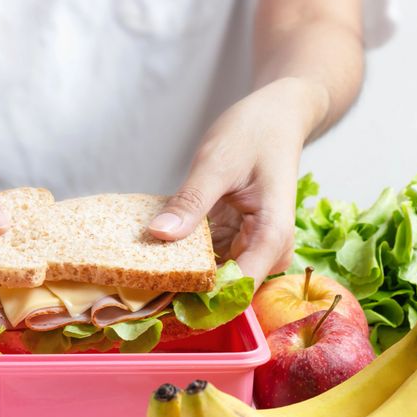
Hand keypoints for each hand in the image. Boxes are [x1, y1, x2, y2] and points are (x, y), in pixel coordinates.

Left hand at [148, 78, 327, 285]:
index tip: (157, 295)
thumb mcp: (216, 164)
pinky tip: (158, 246)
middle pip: (225, 288)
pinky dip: (185, 254)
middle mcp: (267, 249)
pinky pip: (209, 257)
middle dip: (183, 286)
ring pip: (214, 276)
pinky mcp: (238, 239)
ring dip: (180, 271)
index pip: (238, 288)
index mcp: (272, 235)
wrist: (277, 117)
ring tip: (142, 263)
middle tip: (138, 278)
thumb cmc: (255, 133)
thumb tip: (160, 234)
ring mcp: (252, 246)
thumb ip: (191, 201)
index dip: (199, 299)